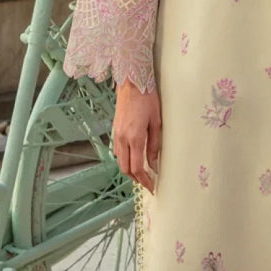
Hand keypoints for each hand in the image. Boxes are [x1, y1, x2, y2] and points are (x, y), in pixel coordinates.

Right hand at [113, 78, 161, 193]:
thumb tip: (153, 163)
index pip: (137, 167)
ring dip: (130, 170)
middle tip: (148, 183)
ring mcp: (116, 134)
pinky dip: (125, 159)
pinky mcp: (115, 130)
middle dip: (136, 179)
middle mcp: (122, 138)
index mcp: (135, 137)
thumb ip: (154, 145)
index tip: (152, 187)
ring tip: (142, 173)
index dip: (144, 180)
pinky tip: (134, 158)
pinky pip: (118, 151)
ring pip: (120, 161)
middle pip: (125, 168)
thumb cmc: (148, 99)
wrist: (132, 83)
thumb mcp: (156, 122)